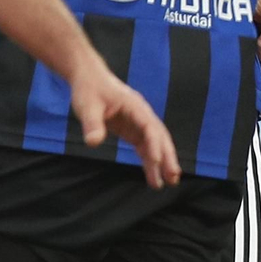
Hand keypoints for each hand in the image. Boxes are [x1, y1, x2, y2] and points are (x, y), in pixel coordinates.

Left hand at [69, 59, 180, 190]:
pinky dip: (149, 160)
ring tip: (167, 183)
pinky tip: (153, 175)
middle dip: (167, 157)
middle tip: (173, 177)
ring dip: (161, 162)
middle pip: (159, 137)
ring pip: (155, 144)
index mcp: (135, 106)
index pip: (149, 127)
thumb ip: (92, 124)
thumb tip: (93, 142)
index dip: (154, 143)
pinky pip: (144, 147)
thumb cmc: (89, 89)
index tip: (156, 160)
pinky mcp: (131, 130)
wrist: (88, 78)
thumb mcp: (87, 106)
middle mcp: (141, 115)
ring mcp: (138, 123)